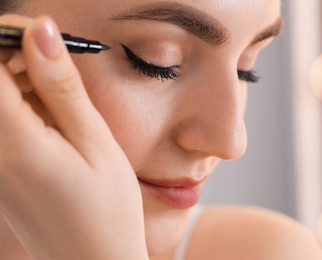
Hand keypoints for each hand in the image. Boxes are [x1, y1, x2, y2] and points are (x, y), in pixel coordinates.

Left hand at [0, 15, 146, 259]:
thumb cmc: (108, 211)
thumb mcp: (96, 143)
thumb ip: (63, 88)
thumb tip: (40, 32)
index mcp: (14, 144)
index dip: (10, 36)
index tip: (48, 36)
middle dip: (17, 58)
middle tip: (63, 68)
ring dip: (24, 84)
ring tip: (67, 105)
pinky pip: (1, 123)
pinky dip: (24, 108)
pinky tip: (55, 123)